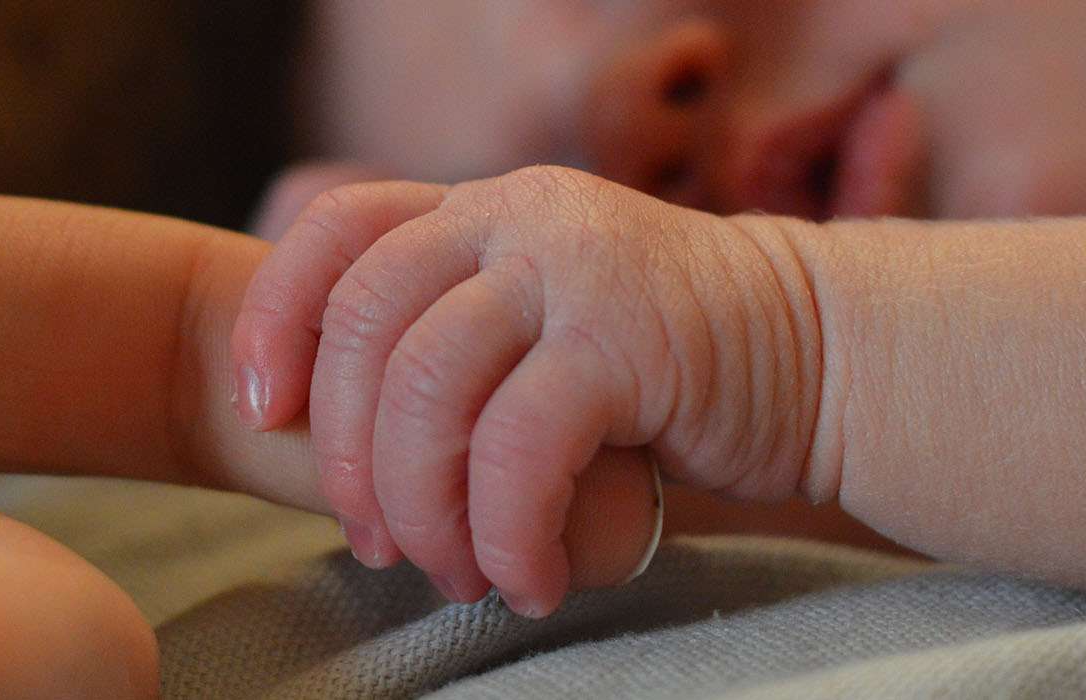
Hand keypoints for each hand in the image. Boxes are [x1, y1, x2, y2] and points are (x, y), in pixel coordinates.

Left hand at [232, 166, 827, 615]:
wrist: (824, 360)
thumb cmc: (670, 371)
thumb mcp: (545, 327)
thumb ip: (459, 341)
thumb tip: (344, 446)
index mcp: (485, 208)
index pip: (338, 226)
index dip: (276, 315)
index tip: (261, 412)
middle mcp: (518, 217)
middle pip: (366, 324)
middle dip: (350, 455)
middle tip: (379, 544)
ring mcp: (573, 268)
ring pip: (428, 389)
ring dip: (422, 507)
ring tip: (455, 574)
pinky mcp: (628, 337)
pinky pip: (517, 447)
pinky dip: (504, 532)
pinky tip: (528, 578)